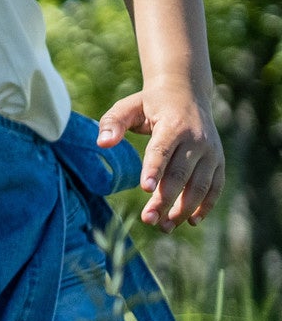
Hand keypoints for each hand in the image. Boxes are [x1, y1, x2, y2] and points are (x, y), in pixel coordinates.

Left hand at [98, 85, 222, 230]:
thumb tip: (102, 143)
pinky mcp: (218, 161)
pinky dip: (206, 205)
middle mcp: (197, 139)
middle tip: (148, 220)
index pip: (163, 150)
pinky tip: (190, 221)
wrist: (188, 93)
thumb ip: (113, 122)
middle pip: (180, 173)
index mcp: (173, 125)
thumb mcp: (128, 106)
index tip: (145, 189)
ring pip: (200, 184)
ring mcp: (211, 151)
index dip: (154, 170)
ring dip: (184, 208)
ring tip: (164, 226)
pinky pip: (215, 186)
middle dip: (165, 199)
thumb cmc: (150, 103)